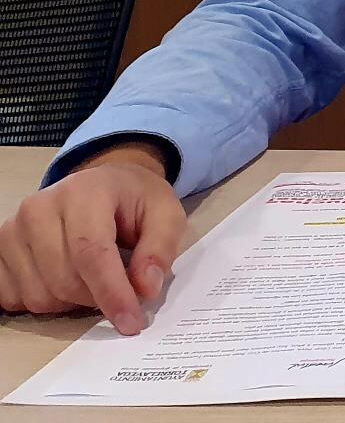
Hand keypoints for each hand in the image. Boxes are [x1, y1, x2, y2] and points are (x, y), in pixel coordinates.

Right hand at [0, 144, 187, 333]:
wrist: (100, 185)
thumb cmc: (133, 201)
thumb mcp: (166, 213)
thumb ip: (160, 248)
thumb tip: (146, 289)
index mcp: (84, 192)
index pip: (91, 253)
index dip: (111, 292)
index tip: (131, 322)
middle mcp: (39, 209)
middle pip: (64, 281)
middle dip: (97, 298)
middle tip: (119, 289)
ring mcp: (12, 231)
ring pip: (39, 296)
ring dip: (72, 303)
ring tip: (92, 278)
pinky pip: (14, 299)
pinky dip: (45, 302)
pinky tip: (65, 281)